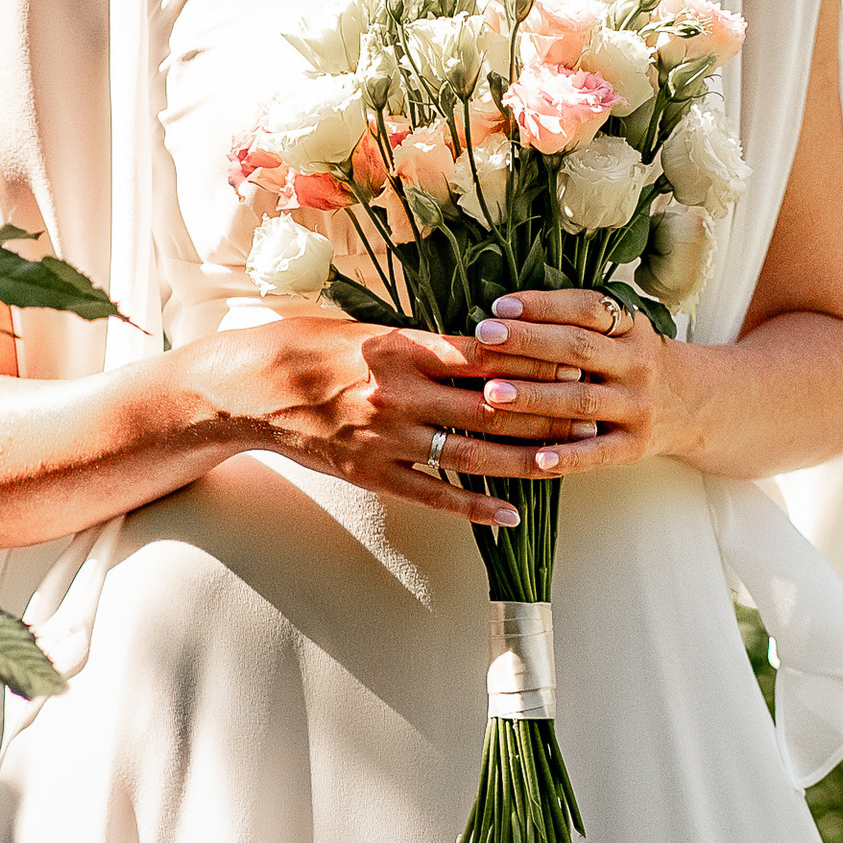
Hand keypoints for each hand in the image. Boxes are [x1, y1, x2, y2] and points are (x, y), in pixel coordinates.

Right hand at [194, 308, 601, 529]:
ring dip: (523, 460)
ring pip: (470, 454)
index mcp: (401, 348)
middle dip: (544, 412)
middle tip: (590, 413)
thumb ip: (425, 341)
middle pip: (490, 407)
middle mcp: (400, 394)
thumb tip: (484, 344)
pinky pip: (434, 494)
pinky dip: (474, 506)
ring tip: (567, 462)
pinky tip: (510, 514)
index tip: (573, 362)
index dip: (532, 362)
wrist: (252, 388)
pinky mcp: (374, 473)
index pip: (484, 356)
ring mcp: (388, 438)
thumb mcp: (369, 329)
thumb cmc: (311, 345)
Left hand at [457, 288, 678, 479]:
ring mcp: (638, 407)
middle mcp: (637, 364)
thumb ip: (575, 322)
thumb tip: (502, 314)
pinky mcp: (635, 446)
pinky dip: (568, 456)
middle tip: (484, 337)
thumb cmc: (635, 361)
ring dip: (534, 396)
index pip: (586, 308)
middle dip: (528, 342)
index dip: (544, 305)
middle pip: (579, 349)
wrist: (698, 404)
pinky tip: (537, 458)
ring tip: (490, 392)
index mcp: (630, 328)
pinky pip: (598, 453)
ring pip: (581, 400)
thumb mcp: (622, 331)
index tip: (500, 305)